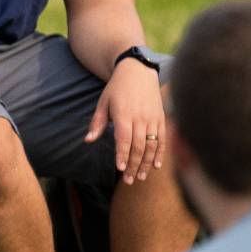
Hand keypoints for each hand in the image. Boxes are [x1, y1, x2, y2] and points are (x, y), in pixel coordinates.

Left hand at [87, 58, 165, 183]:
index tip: (120, 168)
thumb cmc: (117, 88)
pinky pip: (162, 138)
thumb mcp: (103, 103)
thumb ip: (97, 123)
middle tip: (128, 180)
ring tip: (140, 177)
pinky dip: (160, 153)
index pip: (124, 139)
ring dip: (146, 163)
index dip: (122, 154)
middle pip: (138, 146)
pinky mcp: (161, 118)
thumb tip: (88, 140)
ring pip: (151, 145)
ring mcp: (153, 118)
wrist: (138, 71)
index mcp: (123, 114)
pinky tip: (155, 165)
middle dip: (133, 165)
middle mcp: (140, 117)